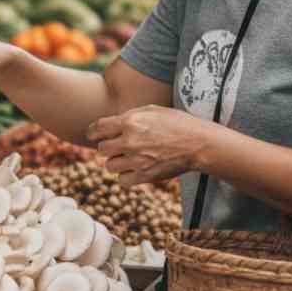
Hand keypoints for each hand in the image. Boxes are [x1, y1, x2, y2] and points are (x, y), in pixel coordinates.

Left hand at [86, 105, 211, 185]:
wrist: (199, 143)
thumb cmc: (177, 123)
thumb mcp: (152, 110)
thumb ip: (129, 116)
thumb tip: (110, 123)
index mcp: (130, 122)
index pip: (97, 128)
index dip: (93, 132)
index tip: (94, 135)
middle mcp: (130, 141)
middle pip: (101, 149)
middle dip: (107, 147)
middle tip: (117, 146)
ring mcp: (137, 160)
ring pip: (109, 166)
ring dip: (116, 162)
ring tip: (128, 157)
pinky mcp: (146, 175)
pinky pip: (122, 180)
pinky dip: (125, 176)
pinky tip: (134, 169)